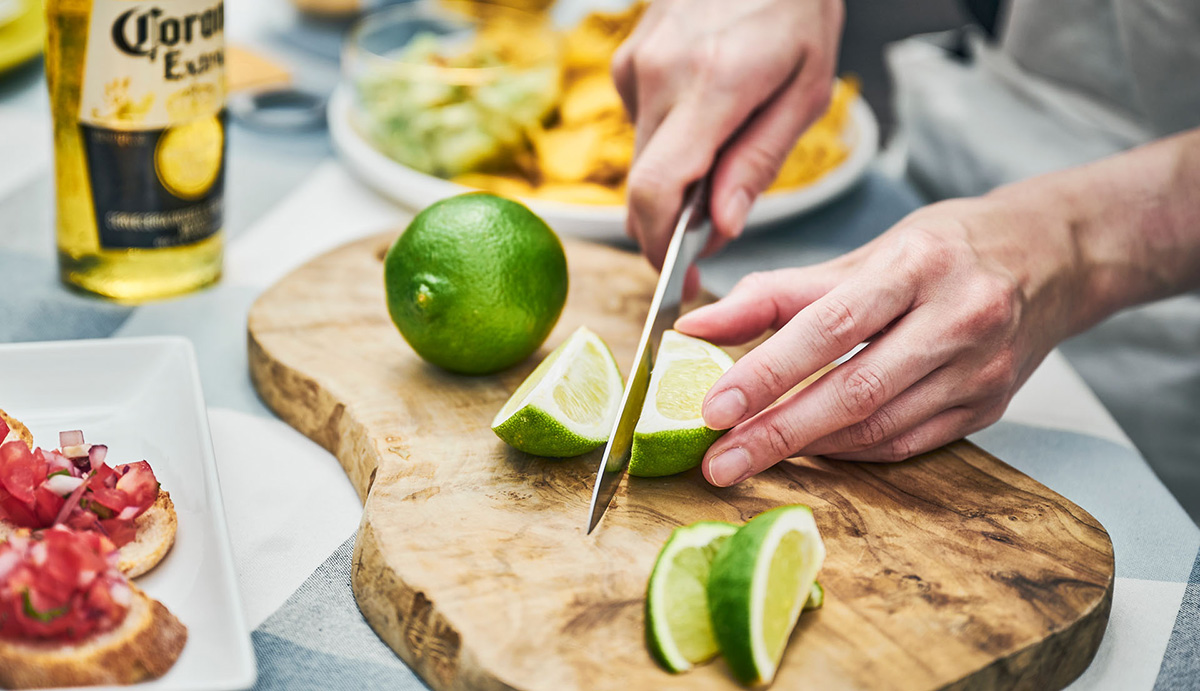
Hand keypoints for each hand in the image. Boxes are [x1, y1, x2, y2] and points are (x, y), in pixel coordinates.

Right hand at [612, 0, 842, 269]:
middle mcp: (659, 76)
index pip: (657, 191)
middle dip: (669, 230)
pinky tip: (706, 116)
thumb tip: (720, 228)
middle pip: (641, 189)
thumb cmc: (795, 9)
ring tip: (725, 154)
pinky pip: (641, 128)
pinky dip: (669, 145)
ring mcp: (634, 66)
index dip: (660, 249)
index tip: (681, 282)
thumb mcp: (805, 90)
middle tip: (707, 246)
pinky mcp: (626, 62)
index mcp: (712, 85)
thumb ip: (758, 163)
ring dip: (673, 184)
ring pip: (640, 162)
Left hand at [675, 196, 1085, 485]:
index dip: (767, 372)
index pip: (830, 326)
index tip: (712, 407)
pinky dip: (849, 451)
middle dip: (776, 433)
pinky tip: (809, 450)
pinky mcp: (989, 407)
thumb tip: (697, 328)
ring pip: (878, 426)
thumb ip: (777, 292)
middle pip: (853, 390)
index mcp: (917, 265)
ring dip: (807, 448)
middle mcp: (958, 318)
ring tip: (747, 457)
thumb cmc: (944, 249)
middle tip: (718, 461)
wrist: (1052, 257)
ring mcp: (980, 370)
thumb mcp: (864, 253)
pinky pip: (905, 443)